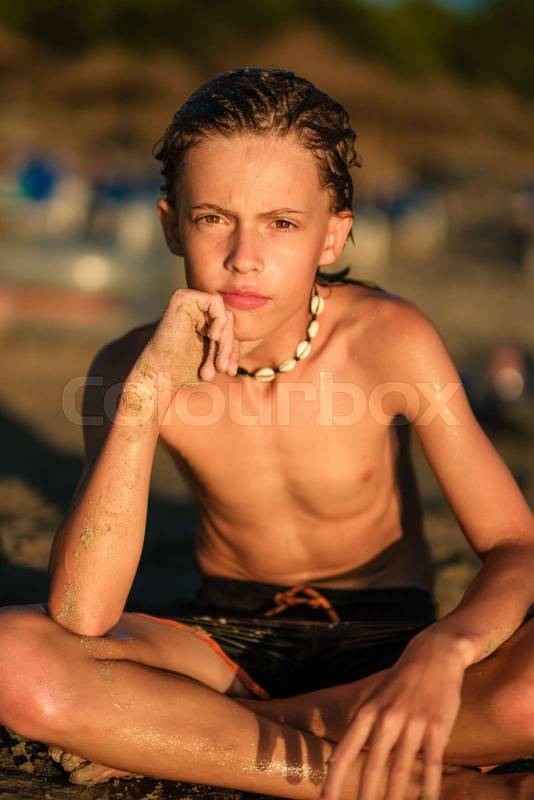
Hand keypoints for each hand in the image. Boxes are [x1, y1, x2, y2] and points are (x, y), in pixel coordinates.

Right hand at [128, 288, 239, 415]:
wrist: (162, 374)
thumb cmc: (186, 370)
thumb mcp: (219, 357)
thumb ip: (234, 344)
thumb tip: (262, 334)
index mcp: (202, 320)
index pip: (231, 327)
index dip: (234, 348)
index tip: (230, 370)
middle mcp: (195, 308)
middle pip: (230, 320)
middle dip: (231, 347)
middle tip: (225, 370)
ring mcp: (189, 300)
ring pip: (226, 314)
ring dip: (227, 342)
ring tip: (218, 365)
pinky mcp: (183, 296)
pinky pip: (216, 302)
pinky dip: (220, 322)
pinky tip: (212, 338)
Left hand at [321, 632, 466, 799]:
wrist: (433, 655)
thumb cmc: (400, 682)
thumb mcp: (375, 699)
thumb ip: (362, 728)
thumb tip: (341, 759)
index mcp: (367, 712)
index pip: (345, 751)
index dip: (334, 779)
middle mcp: (386, 718)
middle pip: (372, 766)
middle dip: (365, 796)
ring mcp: (412, 722)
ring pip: (400, 769)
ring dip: (394, 797)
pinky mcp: (437, 726)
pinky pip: (431, 762)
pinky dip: (429, 787)